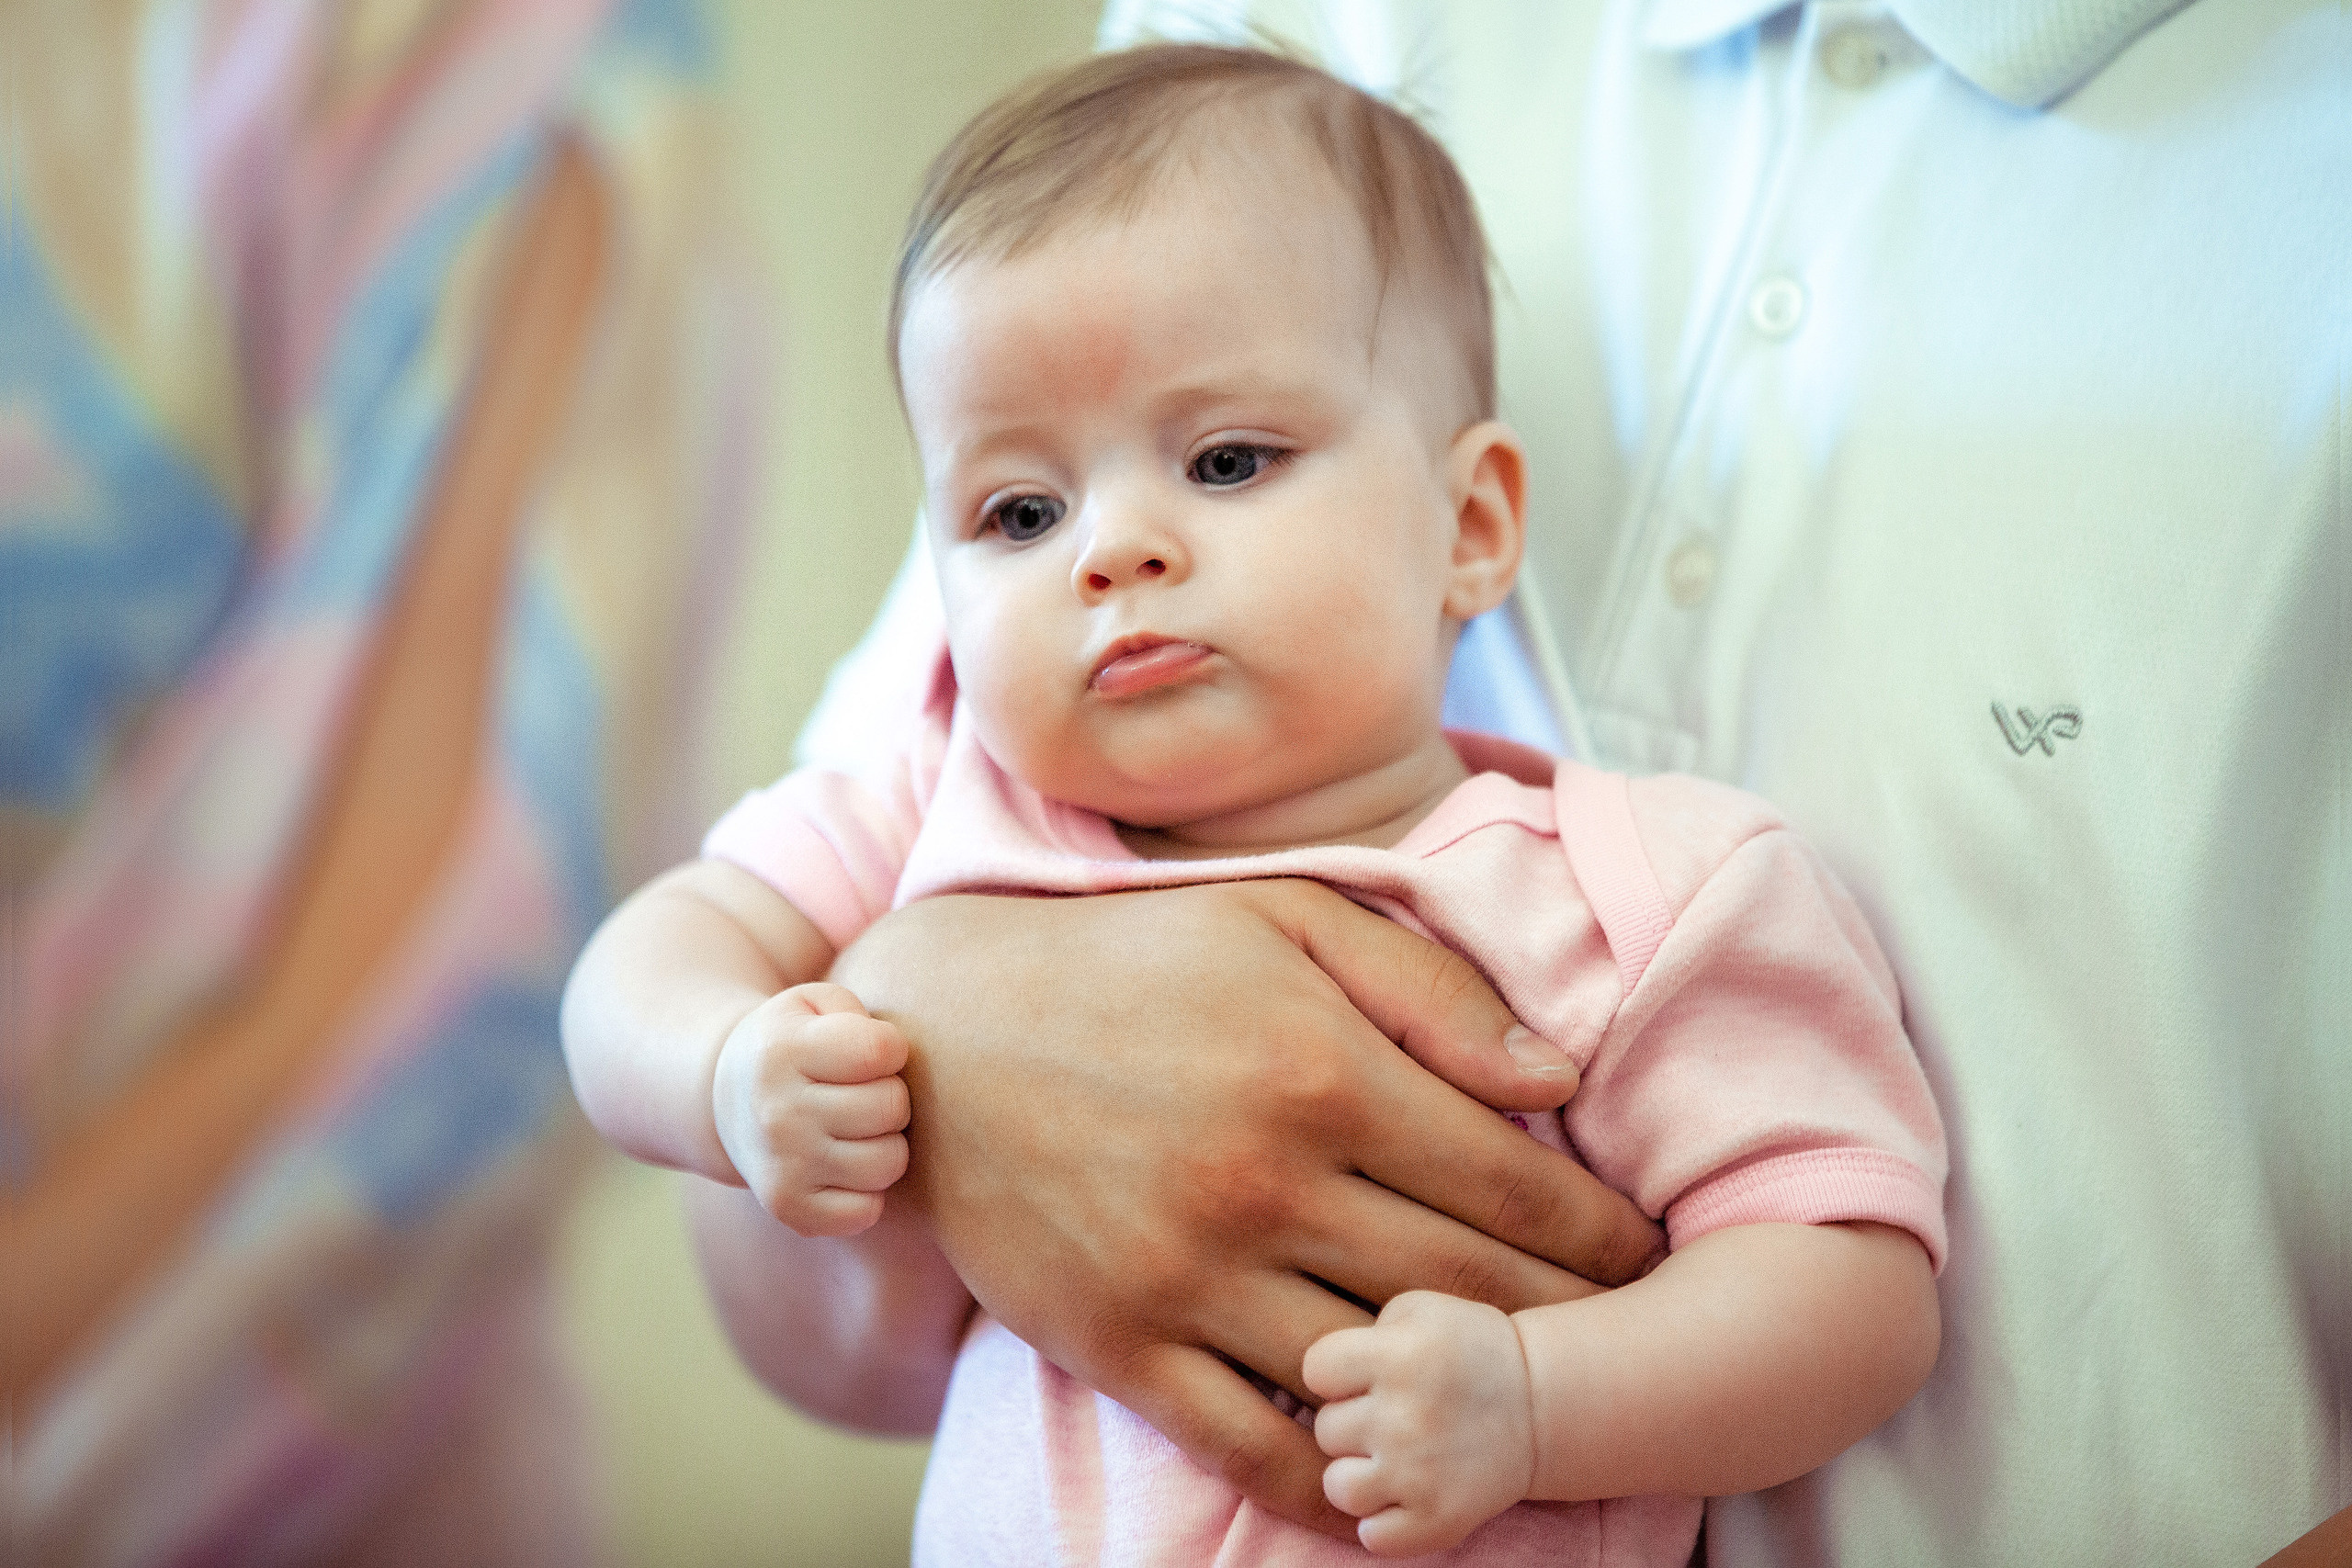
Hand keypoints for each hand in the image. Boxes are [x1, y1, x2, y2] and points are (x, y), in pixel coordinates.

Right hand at [711, 981, 909, 1236]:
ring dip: (885, 1143)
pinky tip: (844, 1166)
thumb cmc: (796, 1042)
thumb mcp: (814, 1004)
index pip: (883, 1051)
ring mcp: (781, 1165)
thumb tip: (891, 1052)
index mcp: (783, 1050)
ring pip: (889, 1162)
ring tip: (856, 1128)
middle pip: (892, 1107)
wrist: (727, 1099)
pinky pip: (866, 1212)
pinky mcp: (788, 1208)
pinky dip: (867, 1192)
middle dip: (890, 1094)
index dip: (889, 1048)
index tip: (868, 1052)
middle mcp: (776, 1112)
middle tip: (861, 1092)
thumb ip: (857, 1012)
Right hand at [830, 879, 1663, 1538]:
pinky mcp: (1119, 1345)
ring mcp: (1188, 1276)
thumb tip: (1559, 1076)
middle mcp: (1265, 1183)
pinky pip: (1253, 1448)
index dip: (1604, 1234)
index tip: (1647, 1255)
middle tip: (1629, 1343)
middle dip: (1572, 1325)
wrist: (939, 1036)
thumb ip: (1429, 992)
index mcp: (1322, 1070)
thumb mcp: (1283, 918)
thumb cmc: (1131, 962)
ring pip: (1378, 1376)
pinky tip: (1393, 1484)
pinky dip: (1339, 1485)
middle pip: (1470, 1290)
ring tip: (1531, 1411)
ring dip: (1470, 1404)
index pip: (1516, 1183)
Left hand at [1305, 1291, 1535, 1556]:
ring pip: (1338, 1487)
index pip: (1315, 1370)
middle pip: (1326, 1429)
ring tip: (1390, 1459)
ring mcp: (1419, 1475)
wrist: (1540, 1404)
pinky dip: (1382, 1523)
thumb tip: (1324, 1375)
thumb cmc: (1469, 1349)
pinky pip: (1373, 1537)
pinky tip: (1402, 1496)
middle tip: (1393, 1415)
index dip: (1335, 1373)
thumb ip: (1364, 1331)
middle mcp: (1404, 1417)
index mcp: (1399, 1356)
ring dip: (1358, 1475)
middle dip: (1353, 1422)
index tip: (1364, 1376)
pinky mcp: (1439, 1521)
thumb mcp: (1420, 1309)